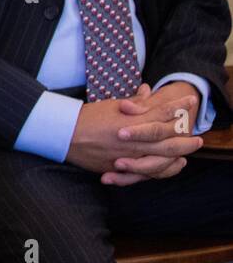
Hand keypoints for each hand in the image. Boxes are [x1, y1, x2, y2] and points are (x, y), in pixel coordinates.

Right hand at [65, 87, 201, 186]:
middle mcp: (133, 139)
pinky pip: (147, 172)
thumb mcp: (111, 105)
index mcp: (131, 120)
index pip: (161, 112)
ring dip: (178, 155)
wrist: (63, 135)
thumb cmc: (86, 117)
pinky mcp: (121, 168)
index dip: (178, 107)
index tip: (190, 103)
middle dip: (185, 138)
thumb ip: (133, 102)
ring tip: (189, 154)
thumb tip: (147, 90)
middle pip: (168, 139)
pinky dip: (162, 170)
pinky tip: (170, 167)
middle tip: (199, 138)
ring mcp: (129, 155)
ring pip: (161, 158)